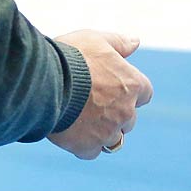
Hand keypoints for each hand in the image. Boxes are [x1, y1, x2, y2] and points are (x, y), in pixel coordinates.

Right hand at [47, 29, 152, 160]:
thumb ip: (118, 43)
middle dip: (115, 113)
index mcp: (132, 85)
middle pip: (129, 119)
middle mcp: (126, 111)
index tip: (113, 87)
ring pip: (113, 139)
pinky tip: (70, 131)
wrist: (45, 80)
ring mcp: (108, 131)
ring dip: (102, 132)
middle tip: (91, 101)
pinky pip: (91, 151)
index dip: (129, 91)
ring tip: (80, 119)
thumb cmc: (71, 56)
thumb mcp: (96, 39)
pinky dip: (83, 144)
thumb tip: (136, 42)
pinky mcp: (88, 146)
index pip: (144, 93)